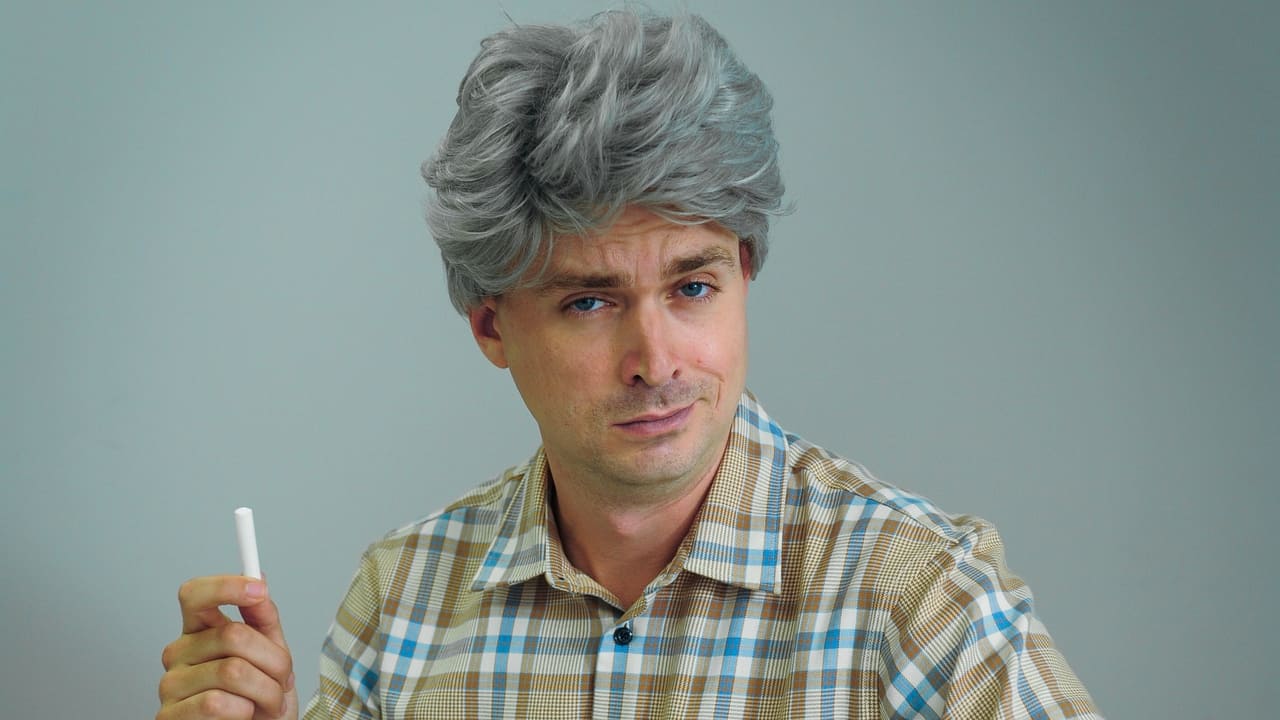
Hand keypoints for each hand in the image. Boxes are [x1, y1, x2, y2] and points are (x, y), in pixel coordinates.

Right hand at [157, 575, 297, 719]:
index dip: (225, 587)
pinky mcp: (169, 716)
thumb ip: (263, 617)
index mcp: (199, 631)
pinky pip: (217, 703)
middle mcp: (178, 653)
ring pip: (232, 671)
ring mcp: (170, 685)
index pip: (195, 595)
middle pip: (233, 635)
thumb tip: (257, 578)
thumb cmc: (259, 698)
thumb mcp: (270, 653)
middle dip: (274, 660)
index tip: (258, 590)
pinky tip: (245, 716)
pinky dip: (245, 711)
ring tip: (269, 702)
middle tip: (284, 679)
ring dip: (266, 691)